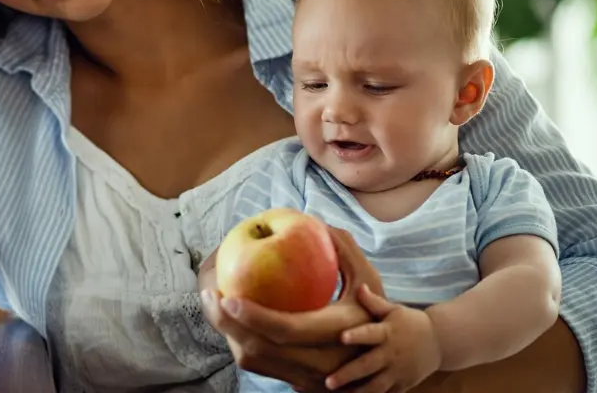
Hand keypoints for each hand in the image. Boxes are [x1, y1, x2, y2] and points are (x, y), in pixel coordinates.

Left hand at [201, 227, 385, 391]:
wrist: (387, 363)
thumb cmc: (376, 312)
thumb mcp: (369, 282)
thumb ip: (345, 251)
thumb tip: (315, 220)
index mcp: (337, 335)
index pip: (287, 330)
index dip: (254, 315)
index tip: (228, 295)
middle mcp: (320, 363)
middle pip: (260, 350)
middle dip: (227, 325)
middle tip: (209, 295)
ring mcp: (307, 379)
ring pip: (253, 361)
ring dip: (228, 334)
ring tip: (212, 304)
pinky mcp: (295, 383)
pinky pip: (257, 365)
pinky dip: (238, 342)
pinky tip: (227, 318)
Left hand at [327, 285, 441, 392]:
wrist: (440, 342)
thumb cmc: (410, 323)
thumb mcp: (395, 310)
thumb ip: (374, 303)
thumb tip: (359, 287)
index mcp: (388, 333)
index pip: (370, 333)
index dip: (357, 335)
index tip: (342, 337)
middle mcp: (392, 353)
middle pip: (368, 365)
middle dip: (348, 374)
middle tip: (328, 381)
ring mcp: (398, 372)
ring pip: (376, 386)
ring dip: (357, 392)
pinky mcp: (403, 385)